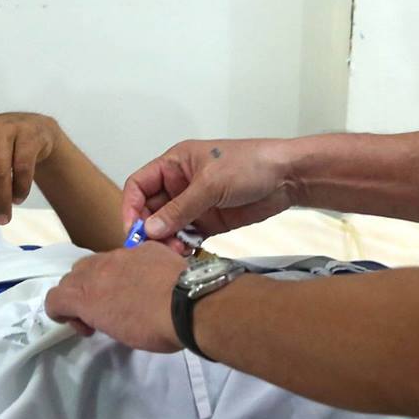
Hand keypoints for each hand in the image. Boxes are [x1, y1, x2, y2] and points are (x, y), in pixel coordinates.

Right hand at [44, 244, 186, 346]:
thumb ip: (100, 316)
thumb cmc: (153, 328)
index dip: (60, 313)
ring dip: (102, 278)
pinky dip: (130, 268)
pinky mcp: (145, 247)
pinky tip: (149, 281)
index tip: (83, 325)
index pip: (53, 298)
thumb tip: (102, 312)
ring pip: (98, 261)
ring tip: (124, 294)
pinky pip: (128, 255)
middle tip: (100, 312)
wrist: (190, 303)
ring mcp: (121, 254)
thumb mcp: (117, 332)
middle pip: (72, 276)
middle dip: (79, 293)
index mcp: (85, 295)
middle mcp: (97, 269)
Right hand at [121, 137, 299, 247]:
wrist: (288, 177)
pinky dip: (182, 247)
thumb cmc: (251, 165)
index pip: (139, 185)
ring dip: (165, 241)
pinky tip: (185, 254)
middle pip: (150, 210)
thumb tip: (149, 229)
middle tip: (152, 248)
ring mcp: (194, 205)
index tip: (133, 230)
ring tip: (174, 252)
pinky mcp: (208, 222)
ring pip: (167, 227)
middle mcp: (180, 184)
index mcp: (174, 164)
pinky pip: (186, 237)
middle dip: (148, 229)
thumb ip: (180, 208)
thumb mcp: (211, 183)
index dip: (131, 206)